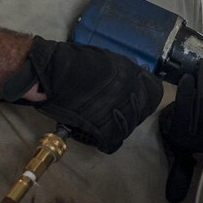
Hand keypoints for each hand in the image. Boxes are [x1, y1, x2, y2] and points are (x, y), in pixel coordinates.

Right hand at [1, 36, 162, 153]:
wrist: (50, 74)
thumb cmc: (71, 64)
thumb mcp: (104, 59)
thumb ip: (119, 71)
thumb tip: (128, 81)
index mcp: (131, 73)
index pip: (152, 92)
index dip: (142, 99)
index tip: (133, 102)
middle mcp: (130, 91)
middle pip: (139, 112)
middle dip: (128, 116)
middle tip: (113, 116)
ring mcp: (119, 110)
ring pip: (127, 128)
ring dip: (117, 129)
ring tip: (102, 126)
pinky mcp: (105, 127)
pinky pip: (112, 141)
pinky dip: (106, 143)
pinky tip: (99, 139)